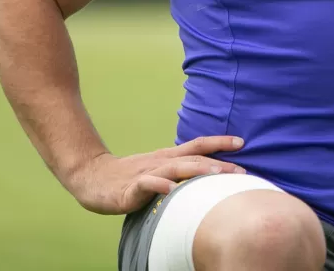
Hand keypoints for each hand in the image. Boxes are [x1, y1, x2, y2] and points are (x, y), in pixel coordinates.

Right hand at [65, 135, 247, 214]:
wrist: (91, 176)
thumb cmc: (129, 176)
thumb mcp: (159, 170)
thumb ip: (180, 171)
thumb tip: (209, 174)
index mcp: (168, 157)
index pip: (198, 146)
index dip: (220, 143)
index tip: (242, 142)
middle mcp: (161, 161)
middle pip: (194, 158)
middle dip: (219, 163)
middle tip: (242, 170)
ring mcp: (146, 174)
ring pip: (175, 168)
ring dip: (197, 170)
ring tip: (217, 174)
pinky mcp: (130, 189)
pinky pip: (146, 185)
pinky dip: (160, 186)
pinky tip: (172, 190)